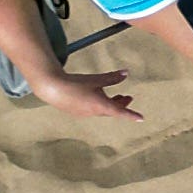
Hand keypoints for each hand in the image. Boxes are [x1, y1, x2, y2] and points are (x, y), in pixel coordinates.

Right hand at [27, 62, 142, 122]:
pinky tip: (97, 96)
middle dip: (121, 104)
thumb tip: (126, 73)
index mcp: (100, 105)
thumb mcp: (96, 79)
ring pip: (101, 110)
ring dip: (110, 104)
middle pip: (111, 111)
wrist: (52, 88)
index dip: (131, 115)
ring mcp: (84, 114)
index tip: (141, 119)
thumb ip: (112, 78)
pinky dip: (99, 104)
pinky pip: (92, 110)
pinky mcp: (76, 112)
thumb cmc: (75, 83)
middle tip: (129, 97)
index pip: (120, 112)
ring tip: (116, 97)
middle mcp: (93, 112)